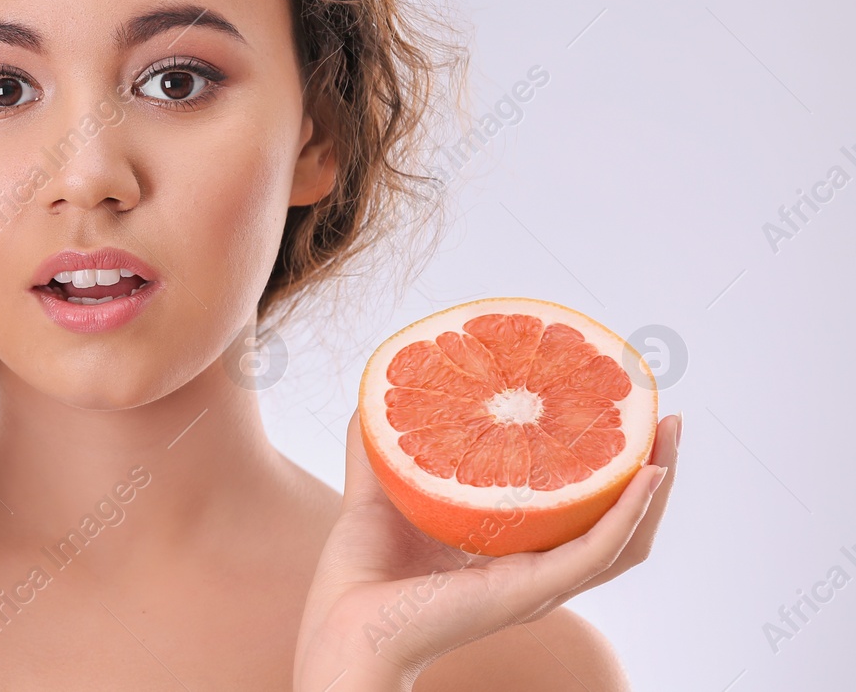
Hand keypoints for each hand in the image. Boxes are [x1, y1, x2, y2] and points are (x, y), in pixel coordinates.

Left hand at [293, 409, 679, 691]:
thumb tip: (379, 387)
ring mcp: (538, 582)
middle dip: (648, 471)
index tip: (613, 410)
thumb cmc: (360, 572)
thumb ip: (380, 441)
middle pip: (615, 522)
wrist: (343, 622)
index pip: (575, 508)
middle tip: (663, 419)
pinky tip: (646, 476)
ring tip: (667, 436)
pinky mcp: (533, 590)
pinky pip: (598, 552)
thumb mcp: (379, 489)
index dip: (601, 465)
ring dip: (655, 486)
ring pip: (624, 538)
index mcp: (508, 549)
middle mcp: (533, 568)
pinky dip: (629, 514)